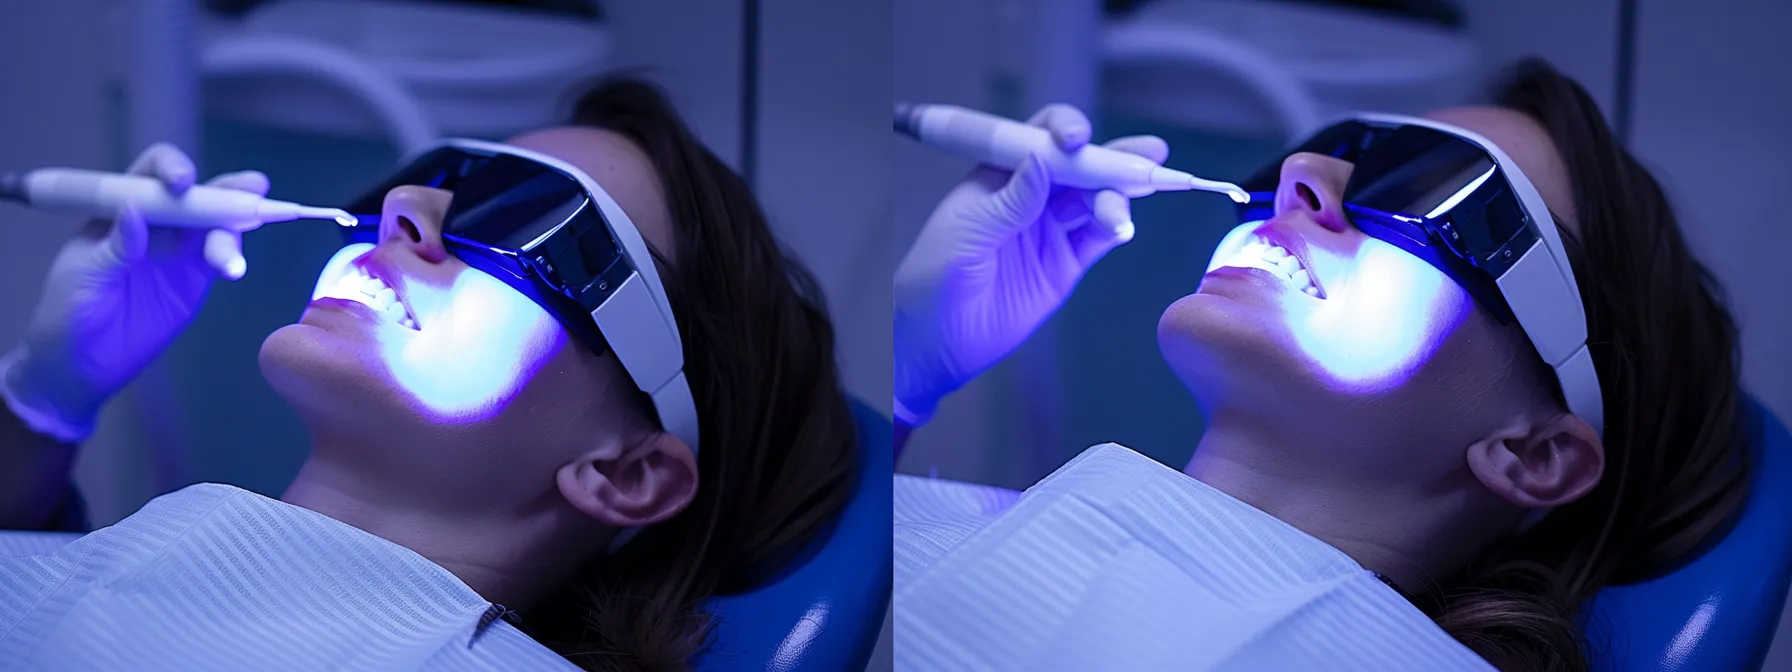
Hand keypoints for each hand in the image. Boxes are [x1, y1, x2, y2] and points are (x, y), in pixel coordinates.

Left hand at [0, 143, 266, 441]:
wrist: (80, 367)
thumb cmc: (67, 314)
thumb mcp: (82, 276)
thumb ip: (114, 247)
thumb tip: (136, 210)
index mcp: (118, 212)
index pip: (148, 175)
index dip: (170, 169)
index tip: (182, 183)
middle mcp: (154, 224)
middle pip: (195, 194)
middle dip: (226, 190)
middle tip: (254, 188)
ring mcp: (177, 252)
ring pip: (215, 226)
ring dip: (231, 232)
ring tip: (229, 264)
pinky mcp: (194, 280)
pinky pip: (220, 259)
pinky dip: (232, 258)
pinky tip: (235, 268)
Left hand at [893, 104, 1168, 424]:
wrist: (936, 341)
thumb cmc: (934, 278)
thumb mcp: (966, 233)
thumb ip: (1009, 201)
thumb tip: (1042, 159)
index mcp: (999, 176)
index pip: (1039, 137)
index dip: (1064, 130)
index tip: (1079, 140)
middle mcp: (1030, 196)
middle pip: (1081, 164)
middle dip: (1115, 156)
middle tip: (1150, 155)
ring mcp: (1049, 229)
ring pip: (1096, 199)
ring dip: (1117, 197)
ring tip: (1118, 217)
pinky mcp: (1065, 263)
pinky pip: (1098, 237)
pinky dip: (1115, 228)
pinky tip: (1122, 229)